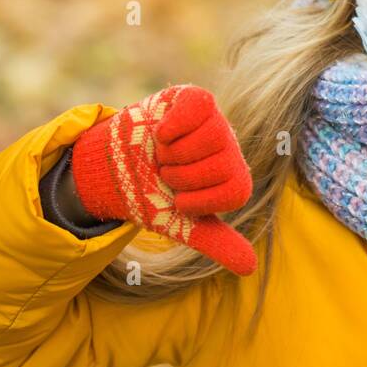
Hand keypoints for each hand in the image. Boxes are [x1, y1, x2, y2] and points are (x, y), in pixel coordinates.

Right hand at [71, 85, 256, 274]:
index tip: (179, 200)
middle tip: (167, 173)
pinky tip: (161, 132)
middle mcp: (231, 146)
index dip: (199, 200)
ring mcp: (214, 120)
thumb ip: (217, 242)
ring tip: (163, 153)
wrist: (116, 169)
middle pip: (220, 164)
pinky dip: (174, 125)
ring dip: (172, 151)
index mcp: (235, 176)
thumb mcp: (184, 223)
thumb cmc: (153, 195)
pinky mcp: (194, 99)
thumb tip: (250, 268)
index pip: (236, 191)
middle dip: (181, 176)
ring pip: (209, 138)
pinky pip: (199, 106)